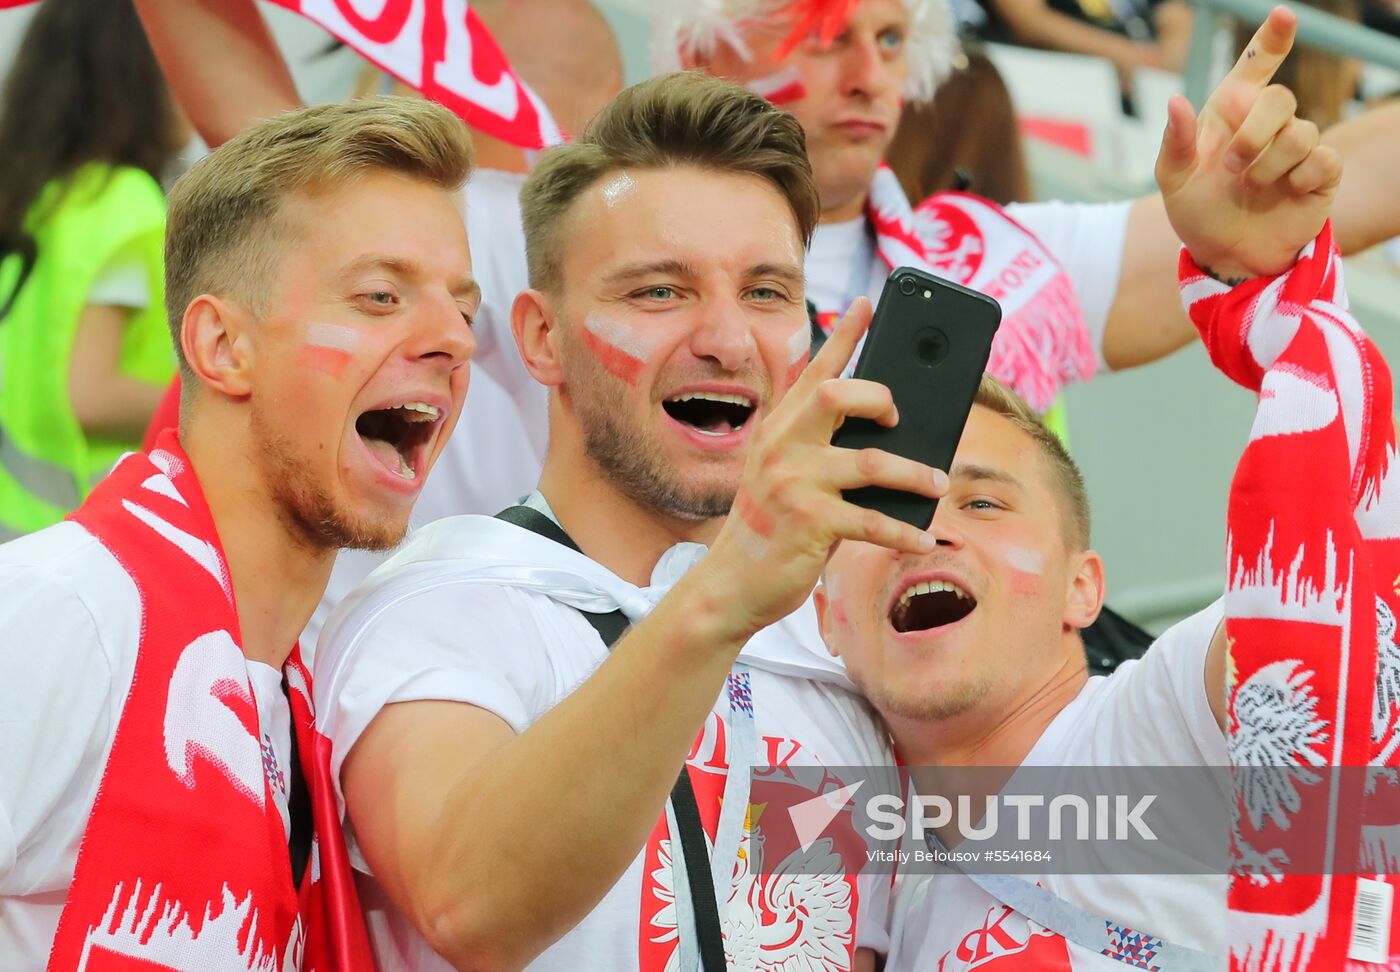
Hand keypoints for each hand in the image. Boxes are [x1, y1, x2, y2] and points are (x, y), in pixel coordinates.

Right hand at [699, 297, 947, 637]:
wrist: (730, 584)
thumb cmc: (771, 529)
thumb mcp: (786, 477)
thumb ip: (820, 449)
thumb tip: (887, 435)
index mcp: (779, 430)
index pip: (815, 372)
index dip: (844, 335)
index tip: (870, 303)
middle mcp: (780, 447)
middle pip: (837, 396)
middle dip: (881, 399)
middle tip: (903, 420)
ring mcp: (792, 484)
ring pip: (870, 461)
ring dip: (915, 474)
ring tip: (938, 484)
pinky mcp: (808, 523)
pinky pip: (872, 521)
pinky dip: (906, 533)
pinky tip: (926, 539)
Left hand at [1154, 6, 1341, 281]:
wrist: (1222, 255)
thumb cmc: (1197, 211)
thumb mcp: (1173, 180)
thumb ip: (1175, 142)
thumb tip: (1176, 101)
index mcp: (1231, 114)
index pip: (1255, 67)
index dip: (1270, 40)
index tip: (1282, 16)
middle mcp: (1267, 125)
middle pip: (1281, 98)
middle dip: (1253, 132)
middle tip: (1232, 166)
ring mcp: (1297, 149)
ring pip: (1301, 132)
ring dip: (1269, 163)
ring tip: (1249, 188)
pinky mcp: (1320, 176)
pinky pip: (1323, 159)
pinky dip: (1298, 177)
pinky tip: (1282, 193)